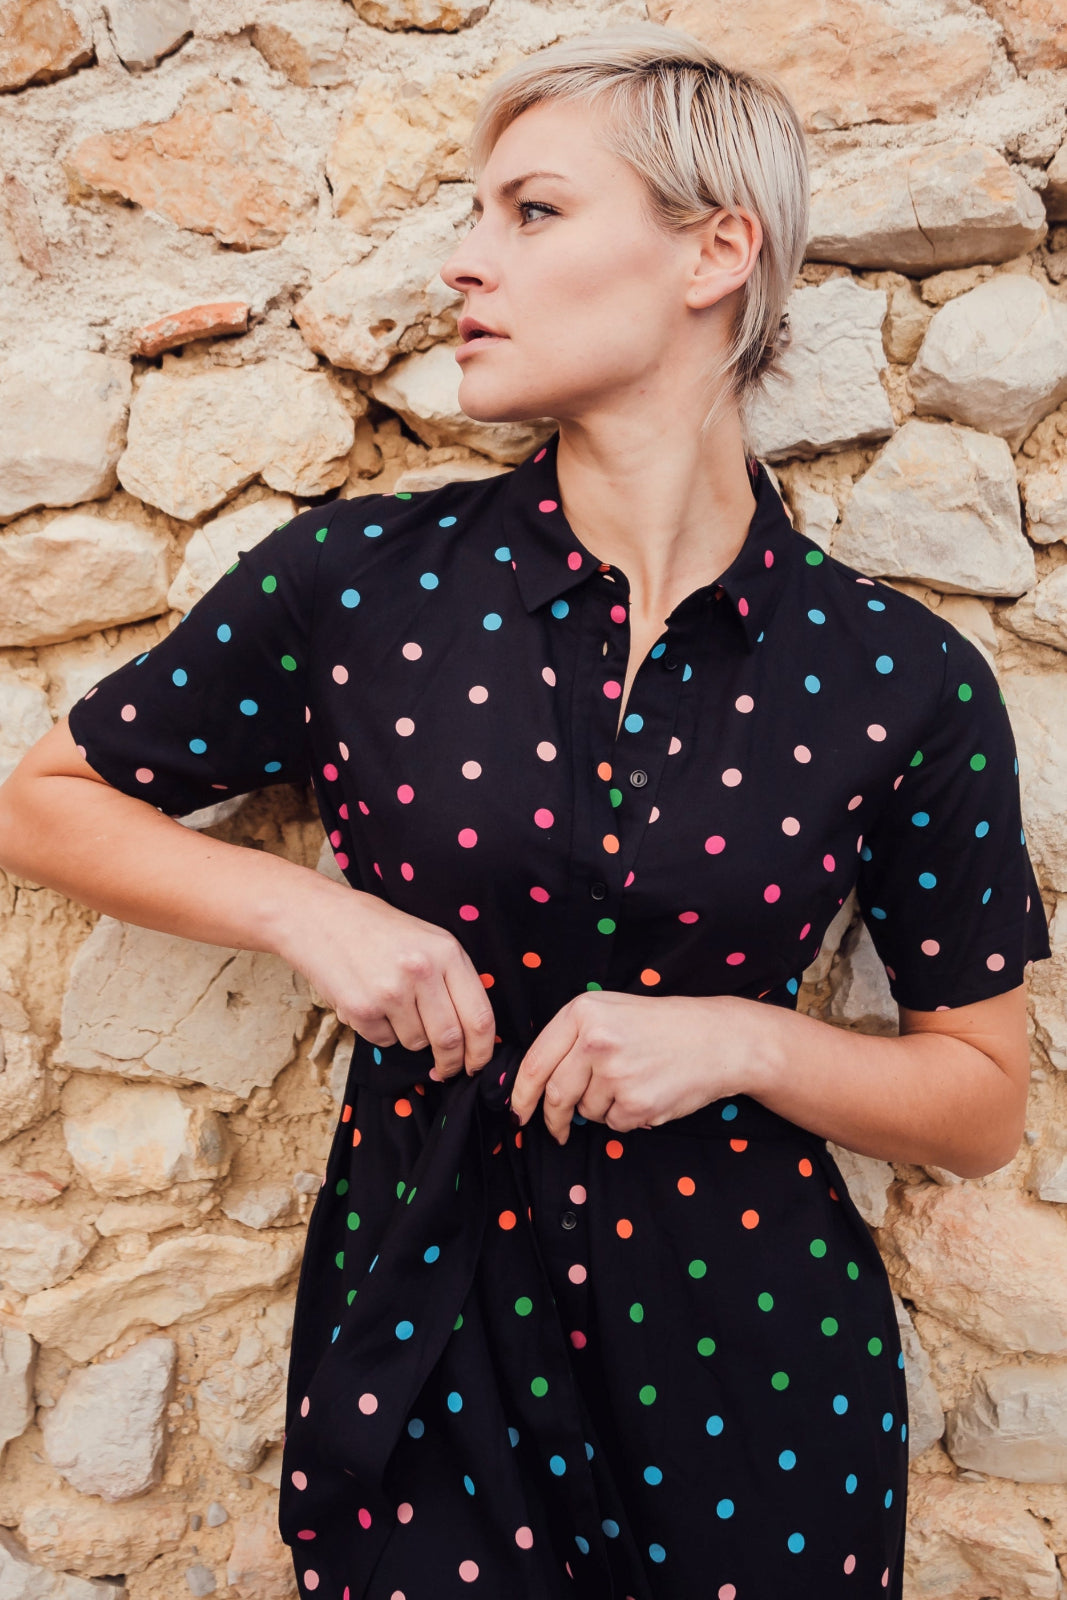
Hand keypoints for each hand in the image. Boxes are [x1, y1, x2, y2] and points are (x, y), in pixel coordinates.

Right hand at [274, 876, 496, 1080]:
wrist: (321, 918)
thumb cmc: (380, 929)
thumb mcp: (429, 939)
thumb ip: (454, 979)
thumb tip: (474, 1033)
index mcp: (447, 952)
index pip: (480, 1017)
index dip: (482, 1051)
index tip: (477, 1065)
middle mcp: (422, 972)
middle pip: (450, 1040)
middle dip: (451, 1062)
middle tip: (447, 1068)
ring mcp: (390, 992)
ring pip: (416, 1043)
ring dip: (411, 1037)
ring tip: (395, 1006)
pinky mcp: (361, 1009)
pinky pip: (384, 1041)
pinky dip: (381, 1032)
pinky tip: (371, 1003)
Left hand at [509, 991, 756, 1142]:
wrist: (718, 1039)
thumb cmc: (663, 1025)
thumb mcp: (612, 1011)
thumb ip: (572, 1038)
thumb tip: (537, 1083)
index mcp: (583, 1012)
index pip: (535, 1063)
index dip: (520, 1095)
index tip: (517, 1112)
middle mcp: (594, 1040)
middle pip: (554, 1094)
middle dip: (552, 1118)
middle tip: (557, 1129)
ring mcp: (615, 1073)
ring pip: (585, 1111)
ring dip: (600, 1109)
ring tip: (631, 1085)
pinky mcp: (636, 1102)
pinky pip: (614, 1124)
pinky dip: (626, 1117)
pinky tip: (647, 1094)